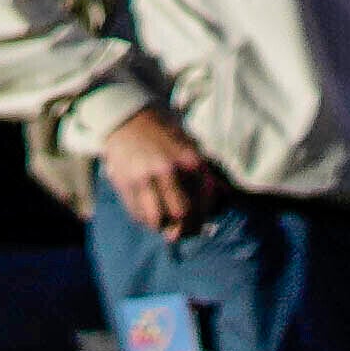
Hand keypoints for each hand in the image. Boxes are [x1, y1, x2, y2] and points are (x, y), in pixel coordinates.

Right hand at [91, 109, 223, 238]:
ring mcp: (143, 177)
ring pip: (156, 219)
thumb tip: (225, 200)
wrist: (127, 119)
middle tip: (182, 231)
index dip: (202, 219)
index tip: (199, 224)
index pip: (204, 203)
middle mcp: (168, 170)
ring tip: (163, 225)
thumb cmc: (165, 135)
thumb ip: (207, 174)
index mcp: (190, 161)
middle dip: (184, 229)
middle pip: (182, 215)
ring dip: (162, 227)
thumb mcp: (191, 147)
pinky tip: (147, 214)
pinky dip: (144, 220)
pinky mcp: (124, 181)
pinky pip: (136, 213)